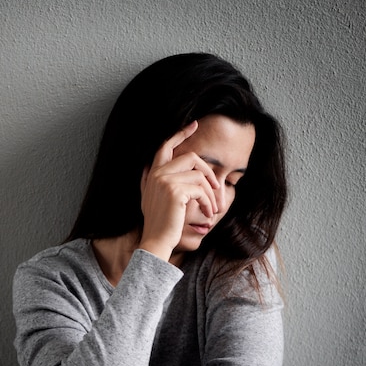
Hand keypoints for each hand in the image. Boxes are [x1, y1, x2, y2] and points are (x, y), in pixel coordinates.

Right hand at [138, 121, 219, 259]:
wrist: (156, 241)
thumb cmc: (159, 223)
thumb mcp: (150, 198)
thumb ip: (150, 181)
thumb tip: (147, 166)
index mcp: (152, 174)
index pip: (165, 146)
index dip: (180, 133)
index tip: (194, 124)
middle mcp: (157, 174)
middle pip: (191, 157)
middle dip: (209, 171)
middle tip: (218, 187)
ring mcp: (165, 181)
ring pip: (200, 176)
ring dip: (212, 194)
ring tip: (213, 209)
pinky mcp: (175, 191)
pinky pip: (201, 189)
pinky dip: (209, 202)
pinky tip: (208, 213)